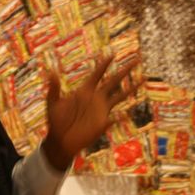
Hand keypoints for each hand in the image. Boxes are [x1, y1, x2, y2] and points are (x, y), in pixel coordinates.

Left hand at [41, 53, 140, 171]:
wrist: (60, 141)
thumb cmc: (56, 121)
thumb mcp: (52, 103)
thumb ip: (53, 89)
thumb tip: (51, 72)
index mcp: (84, 91)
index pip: (97, 74)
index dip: (104, 64)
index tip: (113, 54)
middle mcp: (96, 98)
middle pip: (114, 81)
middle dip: (125, 70)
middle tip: (136, 60)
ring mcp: (101, 110)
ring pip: (120, 96)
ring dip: (131, 88)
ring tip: (143, 79)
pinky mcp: (103, 123)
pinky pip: (115, 117)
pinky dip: (121, 115)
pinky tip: (127, 114)